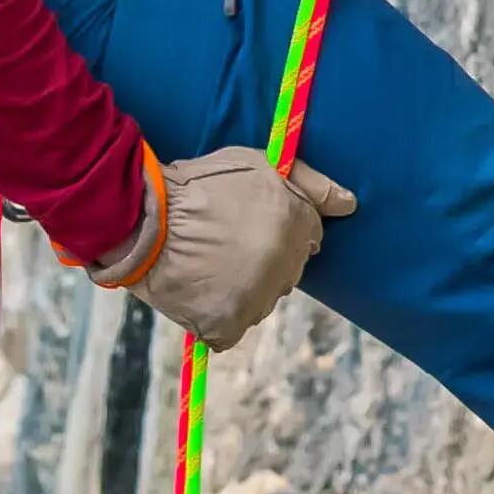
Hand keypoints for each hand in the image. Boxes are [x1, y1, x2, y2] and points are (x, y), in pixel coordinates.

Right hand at [107, 144, 356, 349]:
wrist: (142, 220)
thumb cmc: (199, 186)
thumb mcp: (256, 164)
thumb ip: (310, 182)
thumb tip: (350, 204)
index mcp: (294, 223)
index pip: (311, 234)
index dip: (282, 225)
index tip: (254, 221)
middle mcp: (281, 264)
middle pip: (290, 269)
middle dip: (267, 256)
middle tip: (228, 240)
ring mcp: (255, 298)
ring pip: (264, 299)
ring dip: (245, 287)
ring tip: (210, 263)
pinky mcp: (227, 325)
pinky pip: (233, 329)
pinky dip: (219, 317)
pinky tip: (201, 290)